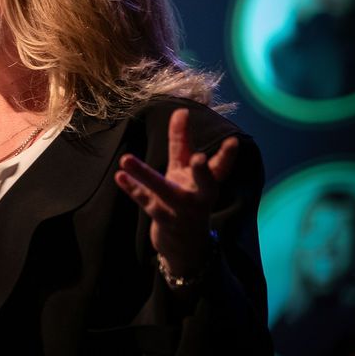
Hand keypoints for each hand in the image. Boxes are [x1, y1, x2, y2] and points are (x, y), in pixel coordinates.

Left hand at [114, 108, 238, 277]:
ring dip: (144, 174)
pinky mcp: (163, 218)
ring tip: (125, 159)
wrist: (185, 245)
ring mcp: (181, 210)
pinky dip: (133, 189)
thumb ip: (181, 142)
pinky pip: (146, 201)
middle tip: (197, 158)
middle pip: (204, 183)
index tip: (234, 141)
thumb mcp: (184, 171)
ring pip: (163, 191)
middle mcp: (199, 196)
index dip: (227, 155)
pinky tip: (120, 176)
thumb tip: (180, 110)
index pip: (220, 168)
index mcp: (207, 183)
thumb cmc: (185, 198)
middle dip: (202, 171)